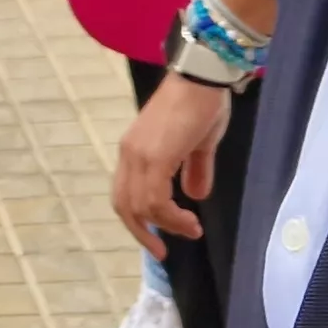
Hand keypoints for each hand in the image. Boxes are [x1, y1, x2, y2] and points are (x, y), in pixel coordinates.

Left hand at [116, 71, 235, 259]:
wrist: (203, 76)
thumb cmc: (202, 103)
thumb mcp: (198, 144)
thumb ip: (195, 170)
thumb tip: (196, 196)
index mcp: (134, 150)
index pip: (124, 193)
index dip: (137, 219)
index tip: (158, 239)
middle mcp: (129, 154)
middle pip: (124, 205)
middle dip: (142, 232)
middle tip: (163, 251)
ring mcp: (139, 155)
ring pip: (140, 206)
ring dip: (166, 226)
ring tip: (190, 231)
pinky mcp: (155, 156)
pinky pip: (156, 199)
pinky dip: (170, 217)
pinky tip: (189, 222)